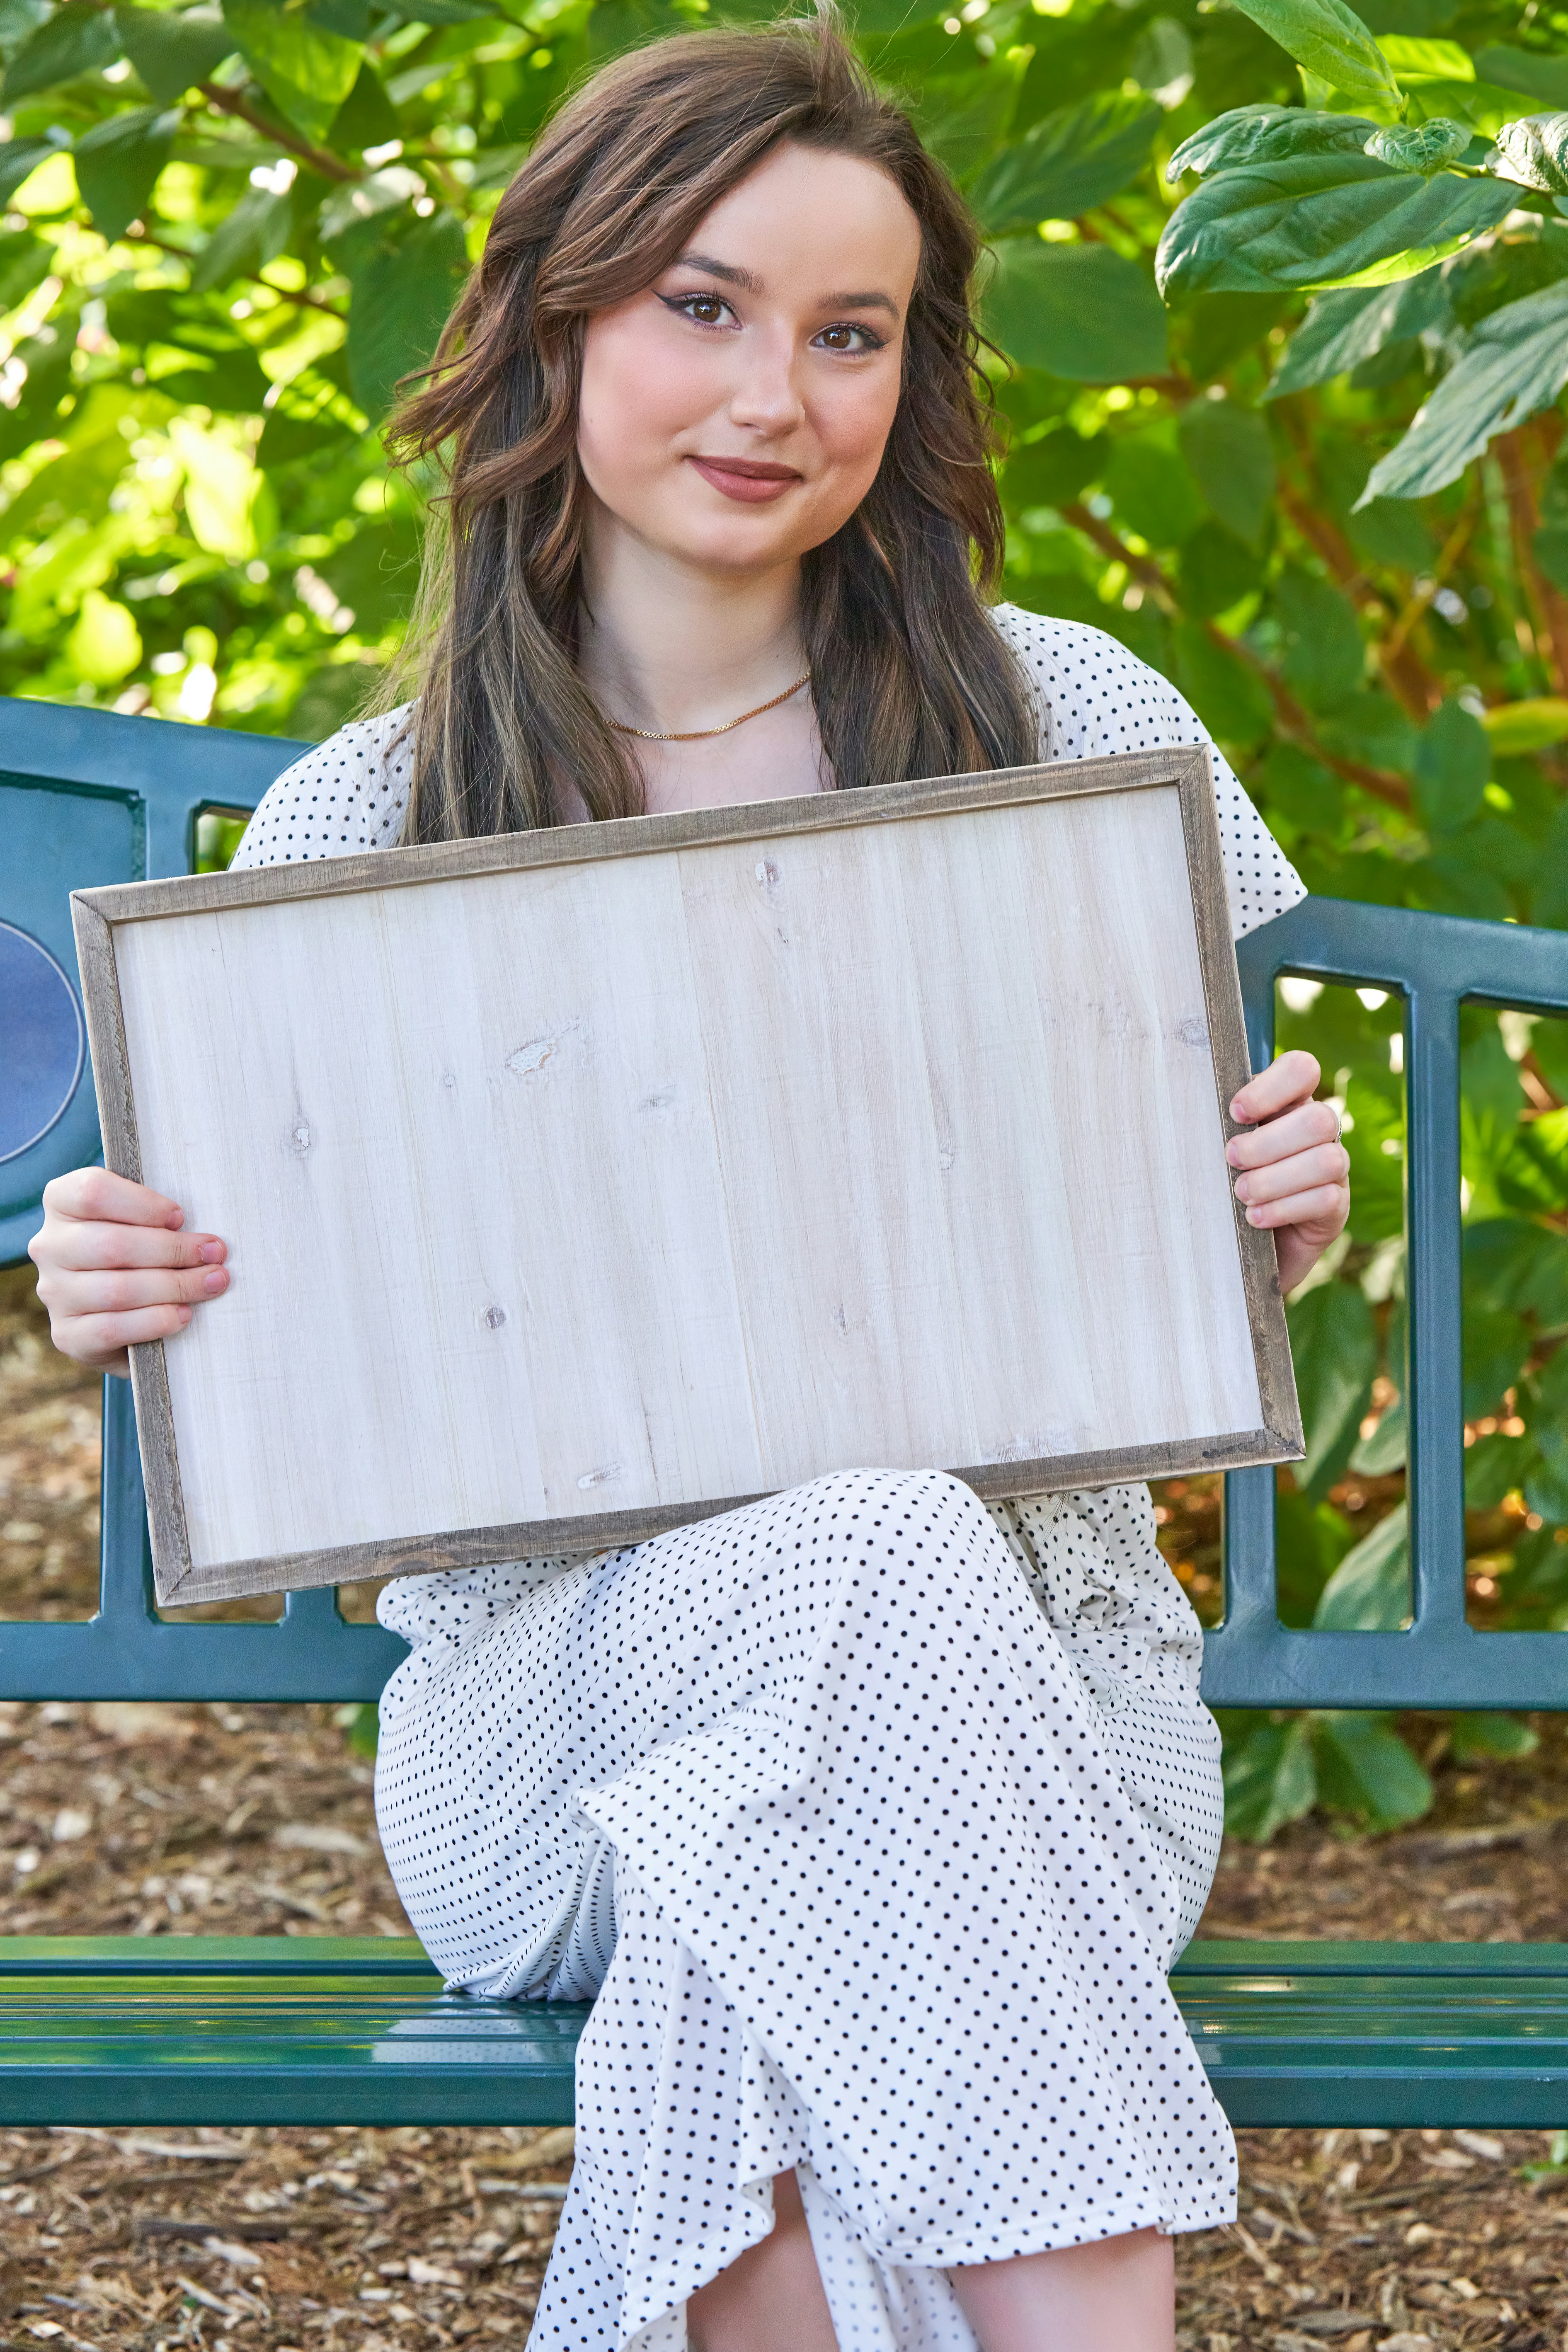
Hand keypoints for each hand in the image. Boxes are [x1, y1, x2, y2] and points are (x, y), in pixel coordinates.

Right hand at [27, 1168, 228, 1378]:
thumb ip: (158, 1217)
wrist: (121, 1313)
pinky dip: (154, 1321)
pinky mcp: (67, 1335)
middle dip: (173, 1250)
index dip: (143, 1205)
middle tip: (215, 1253)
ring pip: (116, 1289)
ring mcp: (54, 1293)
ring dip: (174, 1286)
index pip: (93, 1192)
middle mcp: (49, 1246)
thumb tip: (203, 1237)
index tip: (180, 1217)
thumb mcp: (143, 1221)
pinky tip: (183, 1314)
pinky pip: (112, 1329)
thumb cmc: (140, 1251)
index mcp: (61, 1203)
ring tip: (212, 1282)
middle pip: (111, 1245)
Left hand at [1226, 1049, 1349, 1296]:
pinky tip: (1255, 1218)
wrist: (1243, 1244)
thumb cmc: (1225, 1183)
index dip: (1272, 1087)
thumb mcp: (1220, 1148)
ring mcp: (1335, 1168)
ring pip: (1326, 1160)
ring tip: (1242, 1193)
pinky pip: (1325, 1199)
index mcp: (1290, 1103)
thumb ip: (1219, 1125)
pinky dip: (1285, 1208)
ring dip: (1276, 1178)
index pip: (1302, 1069)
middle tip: (1231, 1159)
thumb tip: (1186, 1109)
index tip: (1234, 1113)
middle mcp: (1320, 1130)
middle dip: (1268, 1142)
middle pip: (1318, 1119)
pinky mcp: (1336, 1207)